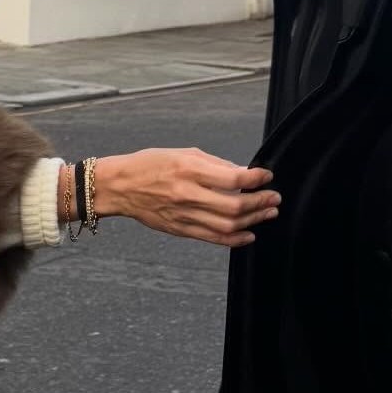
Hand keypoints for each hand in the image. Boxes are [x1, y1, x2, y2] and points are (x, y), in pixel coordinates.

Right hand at [94, 149, 278, 247]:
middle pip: (235, 205)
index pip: (233, 178)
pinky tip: (249, 234)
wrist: (118, 187)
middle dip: (261, 202)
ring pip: (228, 224)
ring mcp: (183, 214)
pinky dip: (235, 238)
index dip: (256, 179)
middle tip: (273, 198)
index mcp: (188, 170)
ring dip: (254, 220)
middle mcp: (187, 194)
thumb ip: (214, 164)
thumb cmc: (148, 165)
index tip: (266, 176)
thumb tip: (242, 173)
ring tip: (267, 213)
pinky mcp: (180, 229)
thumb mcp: (182, 153)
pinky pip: (213, 238)